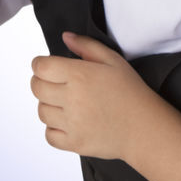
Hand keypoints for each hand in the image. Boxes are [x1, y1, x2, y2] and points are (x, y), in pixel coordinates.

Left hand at [30, 31, 159, 160]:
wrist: (145, 128)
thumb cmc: (131, 92)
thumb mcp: (113, 60)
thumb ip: (86, 45)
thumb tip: (65, 37)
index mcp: (80, 75)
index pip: (41, 67)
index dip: (40, 64)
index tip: (47, 67)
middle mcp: (72, 99)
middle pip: (36, 88)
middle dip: (41, 82)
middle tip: (55, 83)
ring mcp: (72, 123)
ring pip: (41, 111)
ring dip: (48, 105)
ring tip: (65, 102)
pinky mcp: (74, 143)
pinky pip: (49, 134)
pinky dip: (54, 128)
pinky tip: (68, 121)